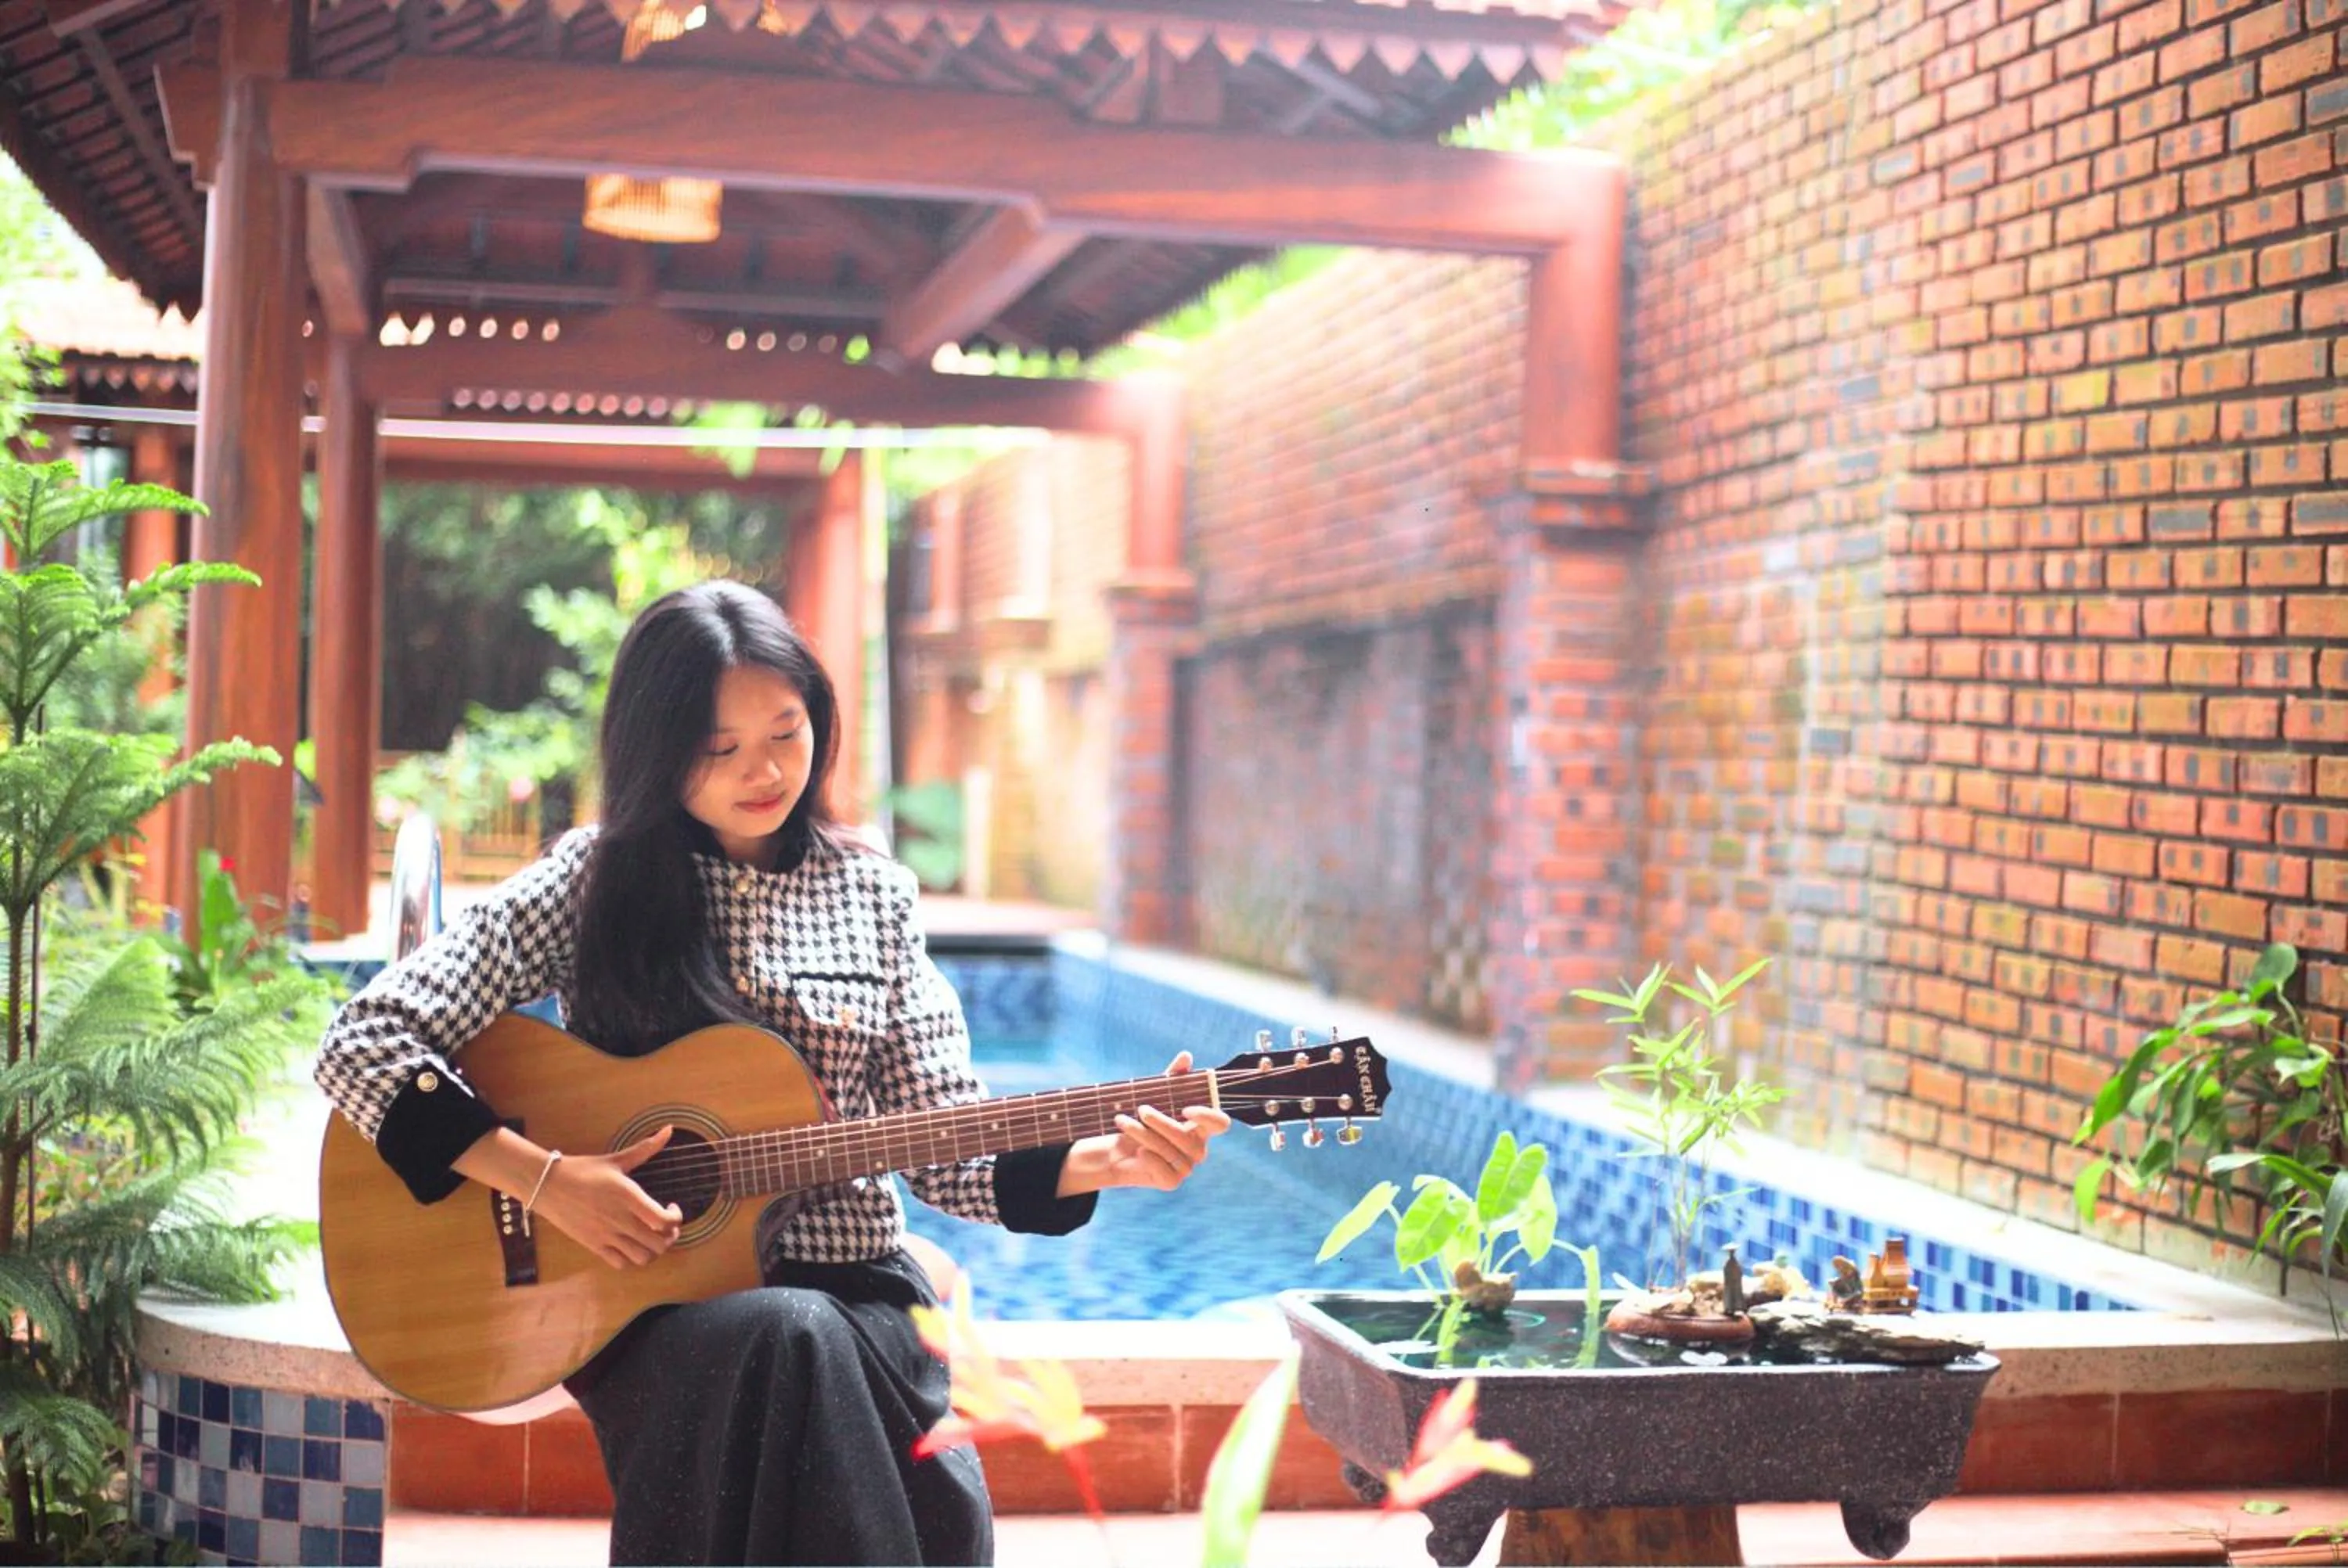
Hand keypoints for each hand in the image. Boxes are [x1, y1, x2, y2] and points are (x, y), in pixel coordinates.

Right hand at [529, 1126, 685, 1269]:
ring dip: (653, 1251)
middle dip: (669, 1237)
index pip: (664, 1221)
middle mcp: (620, 1219)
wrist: (548, 1184)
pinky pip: (620, 1264)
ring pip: (642, 1258)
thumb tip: (669, 1129)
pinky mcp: (594, 1245)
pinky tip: (630, 1242)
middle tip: (665, 1225)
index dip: (676, 1219)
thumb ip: (645, 1148)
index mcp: (628, 1197)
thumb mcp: (616, 1159)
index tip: (671, 1207)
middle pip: (659, 1244)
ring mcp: (606, 1235)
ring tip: (650, 1236)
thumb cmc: (583, 1170)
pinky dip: (631, 1258)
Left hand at [1059, 1052, 1232, 1195]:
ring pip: (1171, 1151)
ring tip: (1122, 1121)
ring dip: (1144, 1134)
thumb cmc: (1139, 1121)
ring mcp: (1185, 1167)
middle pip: (1190, 1138)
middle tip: (1141, 1109)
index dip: (1208, 1116)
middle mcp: (1197, 1148)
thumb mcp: (1153, 1095)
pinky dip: (1150, 1159)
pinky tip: (1138, 1151)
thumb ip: (1171, 1078)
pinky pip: (1165, 1171)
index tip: (1186, 1108)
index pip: (1220, 1123)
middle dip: (1164, 1122)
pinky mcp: (1170, 1181)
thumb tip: (1186, 1056)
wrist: (1114, 1149)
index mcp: (1200, 1127)